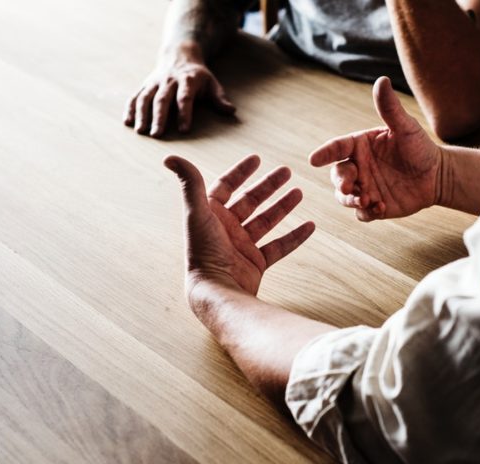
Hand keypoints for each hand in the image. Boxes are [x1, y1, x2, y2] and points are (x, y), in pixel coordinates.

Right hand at [125, 43, 235, 136]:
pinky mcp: (145, 85)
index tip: (184, 130)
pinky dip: (130, 108)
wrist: (179, 55)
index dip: (185, 113)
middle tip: (157, 135)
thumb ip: (219, 98)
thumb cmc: (198, 76)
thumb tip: (231, 111)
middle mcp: (169, 81)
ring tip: (140, 132)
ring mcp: (154, 83)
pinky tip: (127, 122)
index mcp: (187, 80)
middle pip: (162, 99)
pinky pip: (135, 96)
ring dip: (142, 114)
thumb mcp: (212, 83)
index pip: (185, 97)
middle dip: (159, 117)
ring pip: (145, 98)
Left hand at [164, 154, 314, 296]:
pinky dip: (294, 237)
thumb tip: (170, 157)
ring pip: (266, 221)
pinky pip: (279, 247)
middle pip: (250, 201)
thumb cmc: (203, 252)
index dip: (240, 172)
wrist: (216, 291)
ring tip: (299, 193)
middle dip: (268, 185)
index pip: (226, 187)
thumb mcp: (196, 212)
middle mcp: (226, 229)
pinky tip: (310, 226)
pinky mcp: (256, 264)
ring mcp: (242, 247)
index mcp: (210, 215)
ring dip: (282, 207)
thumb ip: (189, 183)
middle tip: (286, 171)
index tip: (257, 158)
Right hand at [308, 77, 442, 220]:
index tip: (313, 159)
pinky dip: (366, 212)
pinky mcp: (373, 206)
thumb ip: (390, 108)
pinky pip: (361, 213)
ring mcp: (364, 187)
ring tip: (366, 200)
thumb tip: (382, 80)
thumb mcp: (405, 127)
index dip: (324, 153)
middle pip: (337, 175)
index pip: (336, 148)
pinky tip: (381, 207)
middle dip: (340, 181)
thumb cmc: (420, 147)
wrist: (437, 176)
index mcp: (360, 146)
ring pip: (344, 197)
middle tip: (349, 187)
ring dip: (351, 200)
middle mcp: (358, 167)